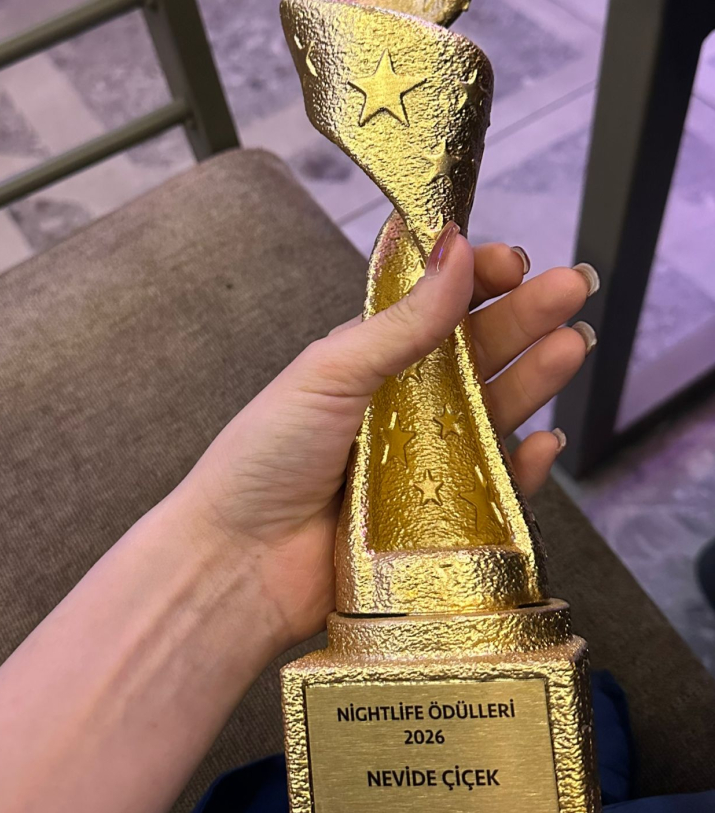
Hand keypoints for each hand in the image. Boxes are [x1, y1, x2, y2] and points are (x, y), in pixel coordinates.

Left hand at [181, 231, 596, 649]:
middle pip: (477, 353)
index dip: (475, 280)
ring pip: (496, 411)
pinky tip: (546, 440)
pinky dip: (526, 465)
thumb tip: (454, 249)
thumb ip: (402, 320)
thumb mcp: (331, 372)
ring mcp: (424, 462)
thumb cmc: (265, 457)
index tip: (510, 261)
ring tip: (573, 345)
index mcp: (369, 360)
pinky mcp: (441, 520)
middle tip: (570, 287)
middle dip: (525, 317)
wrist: (239, 564)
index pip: (435, 307)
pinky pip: (498, 487)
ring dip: (536, 377)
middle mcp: (402, 406)